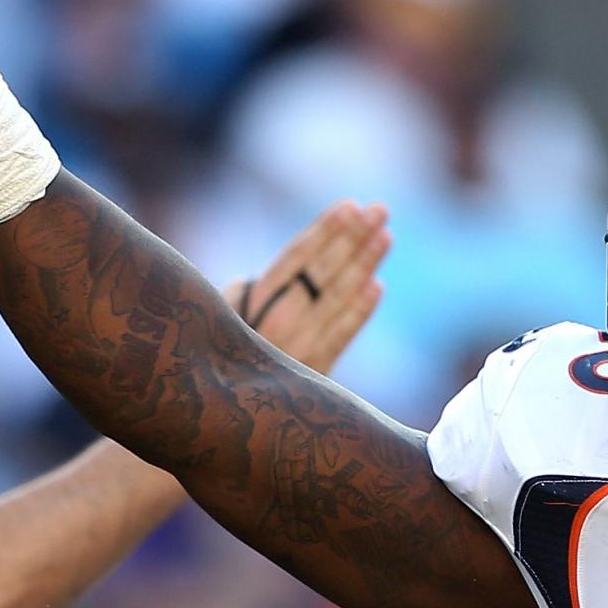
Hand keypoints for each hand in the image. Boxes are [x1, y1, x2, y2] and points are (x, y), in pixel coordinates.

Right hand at [223, 202, 391, 375]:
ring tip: (385, 236)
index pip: (295, 257)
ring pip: (336, 299)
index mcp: (252, 301)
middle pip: (320, 272)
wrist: (222, 402)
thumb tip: (263, 274)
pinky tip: (377, 286)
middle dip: (352, 238)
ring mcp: (297, 350)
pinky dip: (358, 312)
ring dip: (364, 265)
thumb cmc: (223, 348)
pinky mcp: (314, 373)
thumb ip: (245, 292)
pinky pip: (340, 337)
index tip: (350, 205)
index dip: (324, 231)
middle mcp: (274, 323)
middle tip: (379, 210)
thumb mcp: (223, 313)